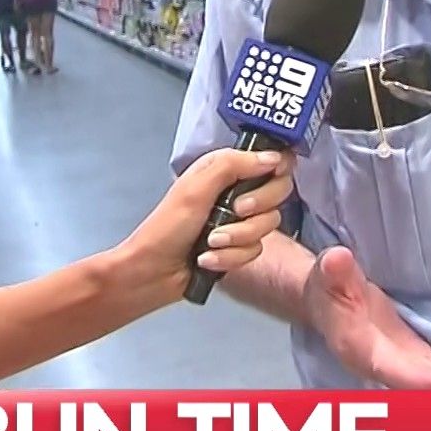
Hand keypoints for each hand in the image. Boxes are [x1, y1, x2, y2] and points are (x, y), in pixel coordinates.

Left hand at [119, 148, 295, 302]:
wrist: (153, 272)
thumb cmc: (165, 228)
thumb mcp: (196, 188)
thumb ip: (233, 165)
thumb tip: (271, 157)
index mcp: (224, 169)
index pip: (269, 160)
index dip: (274, 170)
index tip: (267, 180)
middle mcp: (235, 192)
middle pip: (277, 194)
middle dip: (254, 209)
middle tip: (233, 212)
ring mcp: (239, 221)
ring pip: (267, 226)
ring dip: (237, 237)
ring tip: (211, 241)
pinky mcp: (239, 247)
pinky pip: (255, 250)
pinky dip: (231, 257)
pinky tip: (209, 258)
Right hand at [305, 247, 430, 389]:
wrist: (325, 300)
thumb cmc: (326, 285)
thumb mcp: (328, 273)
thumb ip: (335, 271)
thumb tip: (338, 258)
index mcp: (359, 350)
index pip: (394, 370)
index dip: (423, 380)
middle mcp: (380, 365)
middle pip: (421, 385)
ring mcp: (398, 364)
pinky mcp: (411, 358)